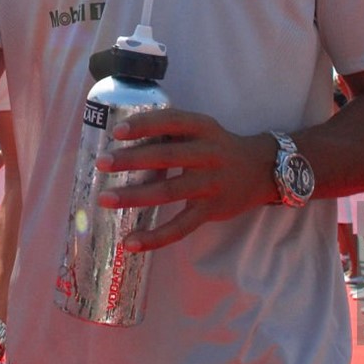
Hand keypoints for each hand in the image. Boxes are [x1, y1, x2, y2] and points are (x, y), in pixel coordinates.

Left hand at [94, 108, 276, 251]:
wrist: (262, 170)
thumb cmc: (218, 147)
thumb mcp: (203, 130)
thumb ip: (172, 132)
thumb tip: (122, 139)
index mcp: (203, 128)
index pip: (172, 122)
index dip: (145, 125)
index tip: (117, 131)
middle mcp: (208, 154)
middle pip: (166, 156)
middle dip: (132, 160)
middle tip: (101, 163)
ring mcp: (210, 184)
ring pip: (168, 191)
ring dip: (134, 196)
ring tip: (105, 199)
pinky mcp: (211, 210)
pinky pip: (180, 227)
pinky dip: (155, 237)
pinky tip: (131, 242)